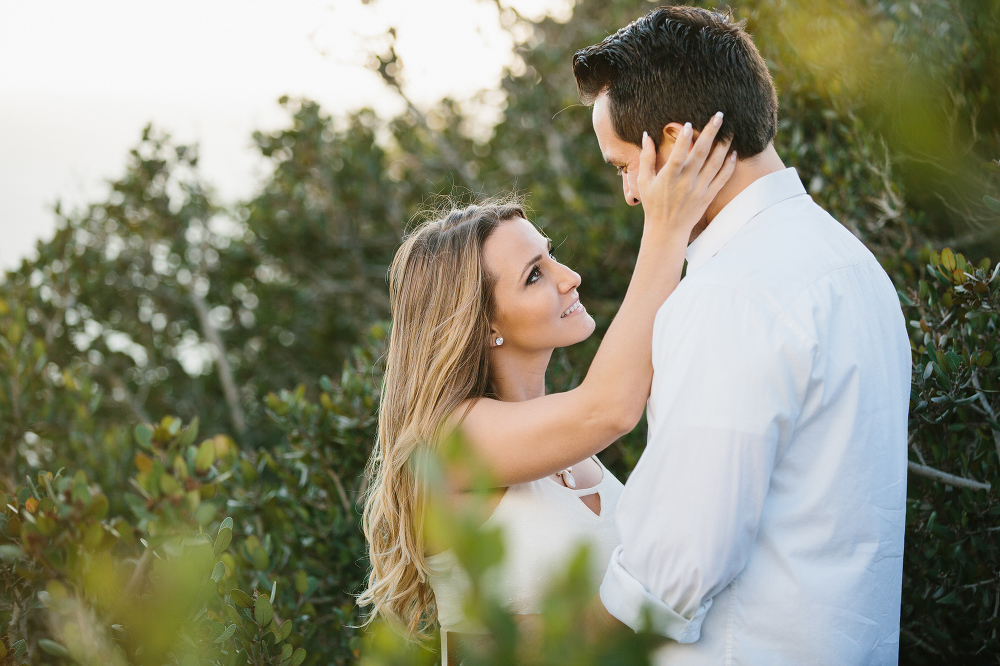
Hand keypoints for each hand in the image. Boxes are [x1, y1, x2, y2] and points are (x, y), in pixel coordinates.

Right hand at [637, 112, 735, 238]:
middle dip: (711, 132)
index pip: (678, 155)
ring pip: (715, 164)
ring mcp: (699, 189)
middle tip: (719, 115)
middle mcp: (685, 182)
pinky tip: (732, 153)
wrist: (667, 230)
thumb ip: (646, 158)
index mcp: (668, 178)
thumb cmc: (653, 204)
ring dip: (723, 145)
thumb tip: (646, 135)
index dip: (683, 140)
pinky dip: (729, 165)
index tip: (689, 124)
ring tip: (729, 130)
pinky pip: (722, 178)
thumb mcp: (644, 182)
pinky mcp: (708, 196)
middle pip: (701, 153)